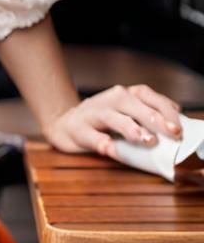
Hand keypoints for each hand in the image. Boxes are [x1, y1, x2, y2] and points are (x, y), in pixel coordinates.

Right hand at [44, 84, 182, 158]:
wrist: (63, 123)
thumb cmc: (101, 120)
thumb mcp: (125, 112)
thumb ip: (146, 115)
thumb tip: (176, 126)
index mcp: (124, 94)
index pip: (148, 96)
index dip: (165, 110)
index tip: (178, 128)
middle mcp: (109, 99)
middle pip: (134, 105)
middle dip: (154, 119)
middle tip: (169, 133)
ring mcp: (93, 113)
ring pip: (113, 117)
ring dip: (130, 128)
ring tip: (145, 140)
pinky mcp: (78, 129)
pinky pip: (92, 136)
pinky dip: (102, 142)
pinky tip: (110, 148)